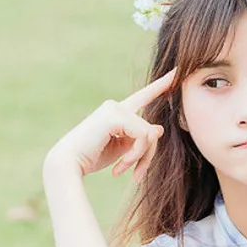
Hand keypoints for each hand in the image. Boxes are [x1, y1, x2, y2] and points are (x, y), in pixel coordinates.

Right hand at [44, 68, 177, 182]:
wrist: (70, 163)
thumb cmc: (93, 158)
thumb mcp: (123, 150)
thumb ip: (140, 139)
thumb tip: (158, 128)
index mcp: (117, 112)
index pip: (143, 97)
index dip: (160, 85)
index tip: (177, 71)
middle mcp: (116, 106)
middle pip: (150, 130)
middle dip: (147, 155)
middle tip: (136, 174)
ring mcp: (115, 109)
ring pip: (149, 134)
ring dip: (140, 157)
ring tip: (123, 170)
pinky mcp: (116, 116)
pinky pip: (142, 136)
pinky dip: (136, 154)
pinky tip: (120, 166)